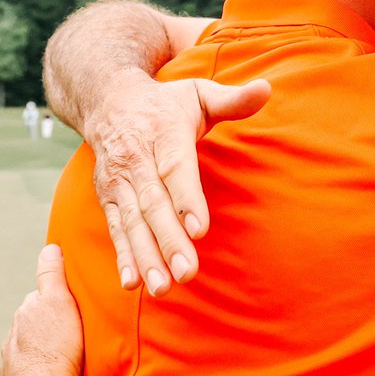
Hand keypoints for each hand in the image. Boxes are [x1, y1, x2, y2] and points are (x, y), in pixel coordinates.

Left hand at [1, 246, 83, 375]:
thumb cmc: (55, 350)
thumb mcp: (58, 303)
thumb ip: (51, 276)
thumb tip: (50, 249)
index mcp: (25, 316)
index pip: (39, 298)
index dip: (56, 299)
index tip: (70, 304)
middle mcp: (13, 338)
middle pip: (33, 324)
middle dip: (48, 324)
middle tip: (73, 330)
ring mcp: (13, 364)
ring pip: (30, 349)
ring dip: (44, 349)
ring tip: (68, 355)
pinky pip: (31, 373)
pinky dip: (41, 371)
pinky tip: (58, 375)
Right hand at [90, 75, 270, 295]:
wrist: (109, 102)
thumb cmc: (167, 103)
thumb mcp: (200, 93)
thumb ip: (233, 99)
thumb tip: (267, 89)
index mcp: (164, 132)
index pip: (176, 168)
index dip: (187, 199)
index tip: (200, 229)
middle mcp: (136, 158)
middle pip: (153, 203)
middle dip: (169, 239)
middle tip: (187, 272)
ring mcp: (118, 181)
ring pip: (132, 222)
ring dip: (146, 256)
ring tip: (163, 286)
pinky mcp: (108, 198)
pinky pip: (115, 229)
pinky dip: (123, 257)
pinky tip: (133, 283)